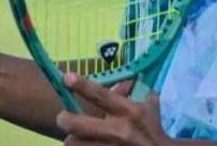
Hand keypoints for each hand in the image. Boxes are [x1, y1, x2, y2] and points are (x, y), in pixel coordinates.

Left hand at [56, 72, 170, 145]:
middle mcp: (117, 130)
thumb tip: (121, 81)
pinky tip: (85, 144)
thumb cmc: (153, 129)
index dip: (82, 86)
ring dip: (72, 140)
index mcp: (128, 111)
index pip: (101, 96)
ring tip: (74, 138)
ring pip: (74, 144)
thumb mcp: (149, 108)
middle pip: (78, 124)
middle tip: (63, 117)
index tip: (66, 77)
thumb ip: (130, 94)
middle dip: (65, 119)